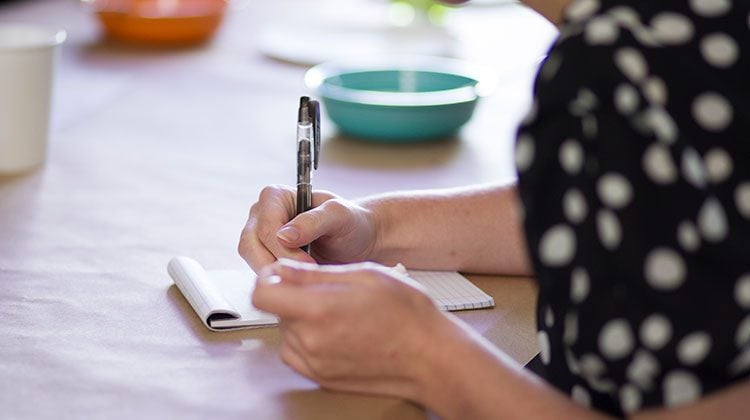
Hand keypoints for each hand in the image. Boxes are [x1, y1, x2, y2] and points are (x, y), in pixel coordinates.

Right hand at [238, 185, 378, 272]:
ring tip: (306, 276)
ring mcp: (260, 236)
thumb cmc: (350, 222)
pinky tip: (300, 279)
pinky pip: (261, 272)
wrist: (358, 240)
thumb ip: (313, 221)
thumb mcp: (339, 216)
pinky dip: (279, 279)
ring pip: (252, 261)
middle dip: (277, 264)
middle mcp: (261, 214)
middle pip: (250, 245)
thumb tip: (284, 235)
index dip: (284, 249)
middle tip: (305, 274)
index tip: (309, 264)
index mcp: (274, 196)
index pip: (265, 227)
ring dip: (277, 273)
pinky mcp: (265, 256)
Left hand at [252, 259, 451, 399]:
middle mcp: (311, 341)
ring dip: (301, 319)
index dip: (267, 279)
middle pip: (276, 311)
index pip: (261, 295)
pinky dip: (307, 341)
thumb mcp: (363, 275)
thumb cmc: (407, 312)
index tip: (282, 274)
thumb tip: (280, 270)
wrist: (430, 356)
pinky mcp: (322, 379)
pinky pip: (298, 354)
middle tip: (326, 291)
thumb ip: (314, 274)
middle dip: (292, 296)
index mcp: (318, 310)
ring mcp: (315, 364)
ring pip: (287, 332)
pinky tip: (335, 331)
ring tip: (337, 312)